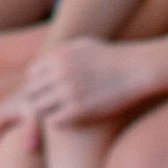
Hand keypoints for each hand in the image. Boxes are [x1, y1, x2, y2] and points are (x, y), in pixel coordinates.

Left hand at [18, 36, 148, 125]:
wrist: (135, 69)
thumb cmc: (110, 57)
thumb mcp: (82, 46)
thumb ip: (60, 53)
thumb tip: (42, 65)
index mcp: (58, 56)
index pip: (31, 74)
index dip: (37, 84)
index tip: (47, 90)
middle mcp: (60, 73)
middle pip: (32, 92)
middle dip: (39, 99)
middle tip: (51, 105)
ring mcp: (69, 92)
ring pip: (39, 109)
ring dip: (46, 112)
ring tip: (59, 112)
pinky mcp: (79, 110)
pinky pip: (53, 121)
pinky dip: (57, 121)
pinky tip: (68, 119)